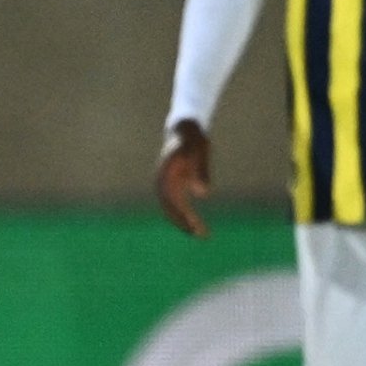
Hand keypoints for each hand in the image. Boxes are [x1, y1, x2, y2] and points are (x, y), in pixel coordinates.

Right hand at [156, 120, 212, 236]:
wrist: (185, 130)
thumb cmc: (193, 140)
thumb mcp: (200, 151)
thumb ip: (201, 170)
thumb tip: (203, 194)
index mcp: (166, 174)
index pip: (171, 199)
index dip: (181, 214)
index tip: (193, 224)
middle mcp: (162, 181)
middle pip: (170, 207)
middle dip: (183, 222)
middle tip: (199, 235)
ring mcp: (166, 184)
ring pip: (172, 208)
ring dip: (183, 222)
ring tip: (199, 234)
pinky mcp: (172, 186)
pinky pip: (176, 204)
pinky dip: (184, 215)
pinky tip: (195, 225)